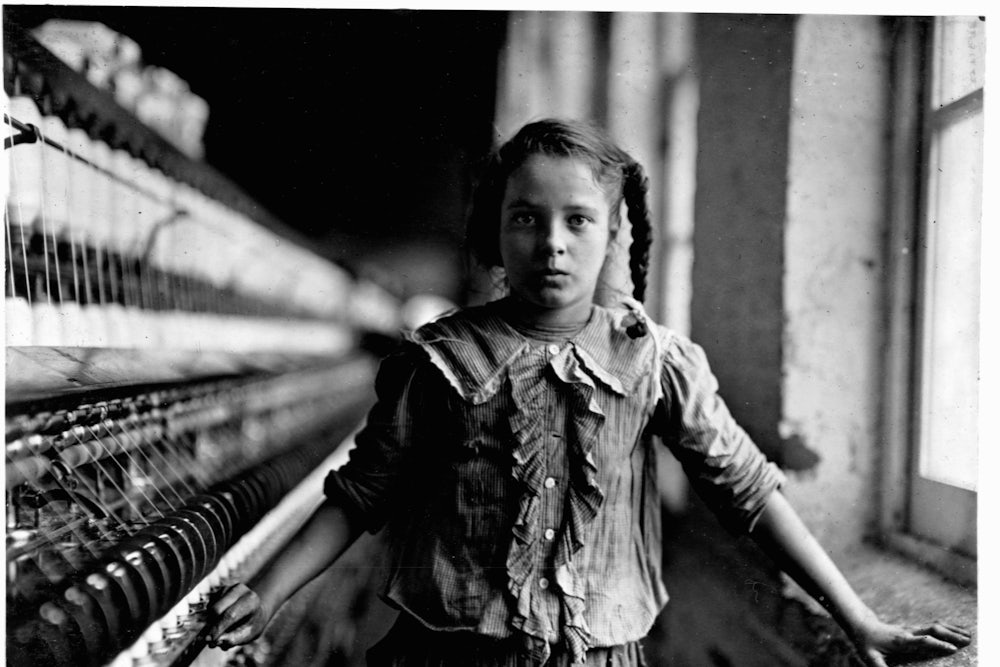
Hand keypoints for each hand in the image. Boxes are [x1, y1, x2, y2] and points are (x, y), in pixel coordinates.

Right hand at [205, 582, 274, 649]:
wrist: (255, 611)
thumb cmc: (251, 625)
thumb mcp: (248, 635)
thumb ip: (233, 639)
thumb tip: (216, 641)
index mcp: (251, 600)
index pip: (231, 614)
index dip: (218, 628)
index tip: (209, 640)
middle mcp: (240, 590)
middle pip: (217, 609)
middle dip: (212, 625)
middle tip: (210, 640)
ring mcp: (229, 588)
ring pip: (211, 608)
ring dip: (212, 622)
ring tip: (222, 629)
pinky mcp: (220, 590)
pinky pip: (210, 606)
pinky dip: (212, 617)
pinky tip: (222, 620)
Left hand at [852, 617, 971, 666]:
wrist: (863, 626)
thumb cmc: (867, 644)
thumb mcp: (870, 658)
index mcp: (901, 641)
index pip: (922, 641)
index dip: (937, 644)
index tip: (952, 649)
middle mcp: (908, 632)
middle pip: (932, 630)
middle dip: (951, 635)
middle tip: (968, 641)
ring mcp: (911, 629)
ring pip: (934, 626)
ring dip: (952, 629)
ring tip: (969, 636)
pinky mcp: (913, 628)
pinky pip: (932, 626)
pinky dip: (947, 627)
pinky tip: (958, 629)